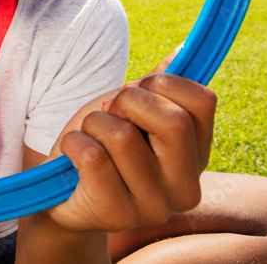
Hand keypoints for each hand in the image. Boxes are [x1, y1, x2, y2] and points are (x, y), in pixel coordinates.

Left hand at [45, 74, 215, 232]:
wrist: (63, 192)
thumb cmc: (103, 144)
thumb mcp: (133, 112)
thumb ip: (161, 87)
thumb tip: (182, 51)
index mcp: (198, 157)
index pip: (203, 101)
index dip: (163, 83)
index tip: (140, 93)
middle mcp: (185, 188)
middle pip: (172, 120)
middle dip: (128, 101)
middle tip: (110, 114)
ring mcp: (153, 207)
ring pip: (123, 135)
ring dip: (94, 123)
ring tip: (91, 138)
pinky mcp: (117, 217)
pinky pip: (93, 157)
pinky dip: (75, 142)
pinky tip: (75, 155)